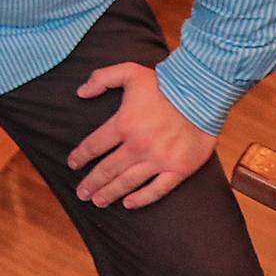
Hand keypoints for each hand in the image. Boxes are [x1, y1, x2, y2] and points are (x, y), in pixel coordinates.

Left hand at [69, 63, 215, 208]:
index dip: (80, 157)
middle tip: (81, 193)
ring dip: (110, 193)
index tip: (72, 165)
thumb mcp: (128, 71)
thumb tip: (80, 92)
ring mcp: (158, 160)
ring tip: (98, 202)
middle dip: (91, 183)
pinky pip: (157, 190)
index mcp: (123, 124)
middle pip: (107, 169)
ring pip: (128, 183)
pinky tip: (129, 204)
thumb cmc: (164, 83)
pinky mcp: (178, 169)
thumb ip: (100, 78)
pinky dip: (142, 199)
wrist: (202, 94)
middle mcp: (138, 145)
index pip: (93, 145)